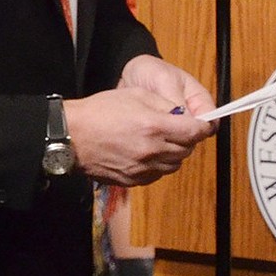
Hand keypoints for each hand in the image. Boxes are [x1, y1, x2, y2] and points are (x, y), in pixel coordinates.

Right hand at [65, 57, 215, 184]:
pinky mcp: (131, 180)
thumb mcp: (136, 95)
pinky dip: (159, 165)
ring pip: (173, 165)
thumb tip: (183, 113)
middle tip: (181, 129)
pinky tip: (149, 153)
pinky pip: (156, 175)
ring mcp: (141, 169)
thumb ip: (165, 105)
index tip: (204, 124)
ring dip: (175, 153)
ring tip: (163, 141)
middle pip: (186, 150)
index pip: (194, 132)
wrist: (71, 136)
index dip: (203, 127)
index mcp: (154, 127)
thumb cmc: (100, 110)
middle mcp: (151, 151)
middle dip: (188, 139)